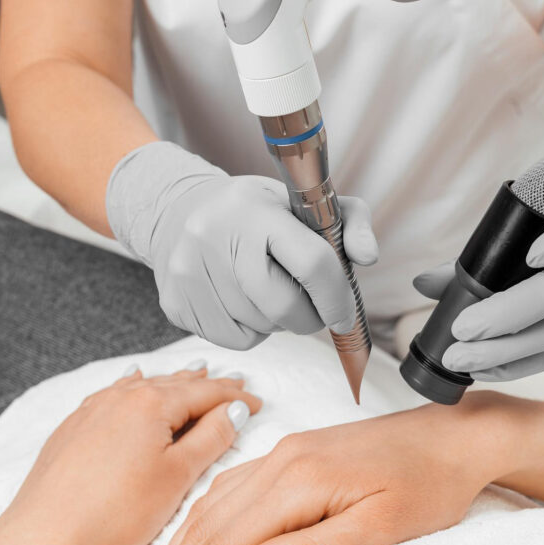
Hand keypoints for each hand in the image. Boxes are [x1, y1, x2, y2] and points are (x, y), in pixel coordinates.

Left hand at [5, 364, 261, 544]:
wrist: (47, 531)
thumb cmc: (115, 510)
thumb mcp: (177, 476)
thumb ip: (211, 438)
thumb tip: (234, 412)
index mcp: (153, 404)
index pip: (207, 393)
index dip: (236, 398)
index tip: (256, 402)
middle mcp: (123, 396)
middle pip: (176, 384)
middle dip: (207, 385)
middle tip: (234, 383)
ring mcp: (95, 408)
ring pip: (144, 386)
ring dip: (173, 383)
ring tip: (194, 373)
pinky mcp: (75, 425)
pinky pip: (114, 394)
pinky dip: (134, 387)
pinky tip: (134, 380)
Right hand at [106, 142, 377, 348]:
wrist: (179, 213)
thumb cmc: (254, 212)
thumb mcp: (303, 204)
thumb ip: (350, 222)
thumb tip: (368, 256)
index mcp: (254, 210)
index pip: (311, 262)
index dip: (336, 297)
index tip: (344, 314)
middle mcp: (215, 237)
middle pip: (284, 306)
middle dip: (309, 316)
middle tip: (311, 307)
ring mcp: (189, 272)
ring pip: (261, 328)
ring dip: (279, 321)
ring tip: (270, 293)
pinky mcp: (175, 302)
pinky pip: (234, 340)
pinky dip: (251, 331)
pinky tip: (245, 303)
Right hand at [126, 396, 519, 544]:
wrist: (455, 435)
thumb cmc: (428, 484)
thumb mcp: (380, 526)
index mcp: (299, 478)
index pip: (226, 544)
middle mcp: (281, 459)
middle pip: (210, 524)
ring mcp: (285, 452)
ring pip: (214, 505)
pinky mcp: (294, 453)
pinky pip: (232, 488)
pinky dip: (203, 521)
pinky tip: (192, 539)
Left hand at [414, 197, 543, 381]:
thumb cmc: (540, 241)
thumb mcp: (514, 237)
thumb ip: (473, 257)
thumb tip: (422, 283)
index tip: (533, 256)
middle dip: (507, 315)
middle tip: (462, 330)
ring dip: (503, 351)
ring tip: (460, 359)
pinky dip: (515, 366)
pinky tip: (484, 370)